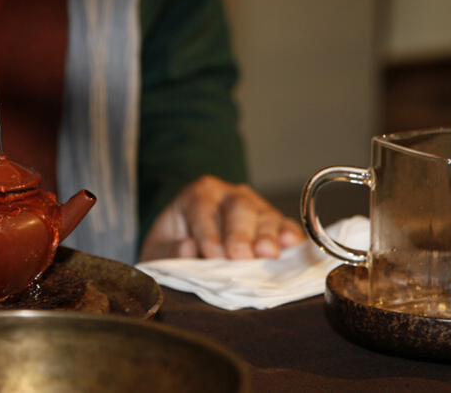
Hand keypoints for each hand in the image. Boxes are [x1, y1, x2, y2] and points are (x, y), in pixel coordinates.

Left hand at [138, 175, 303, 261]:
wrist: (189, 249)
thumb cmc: (173, 247)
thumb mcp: (159, 251)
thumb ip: (168, 251)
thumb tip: (187, 248)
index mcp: (196, 195)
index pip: (203, 209)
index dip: (209, 233)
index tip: (213, 255)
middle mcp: (228, 195)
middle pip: (238, 208)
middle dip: (240, 234)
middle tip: (240, 256)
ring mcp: (254, 206)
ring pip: (265, 215)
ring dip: (268, 236)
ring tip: (268, 254)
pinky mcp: (274, 223)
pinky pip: (286, 225)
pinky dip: (290, 235)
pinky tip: (292, 245)